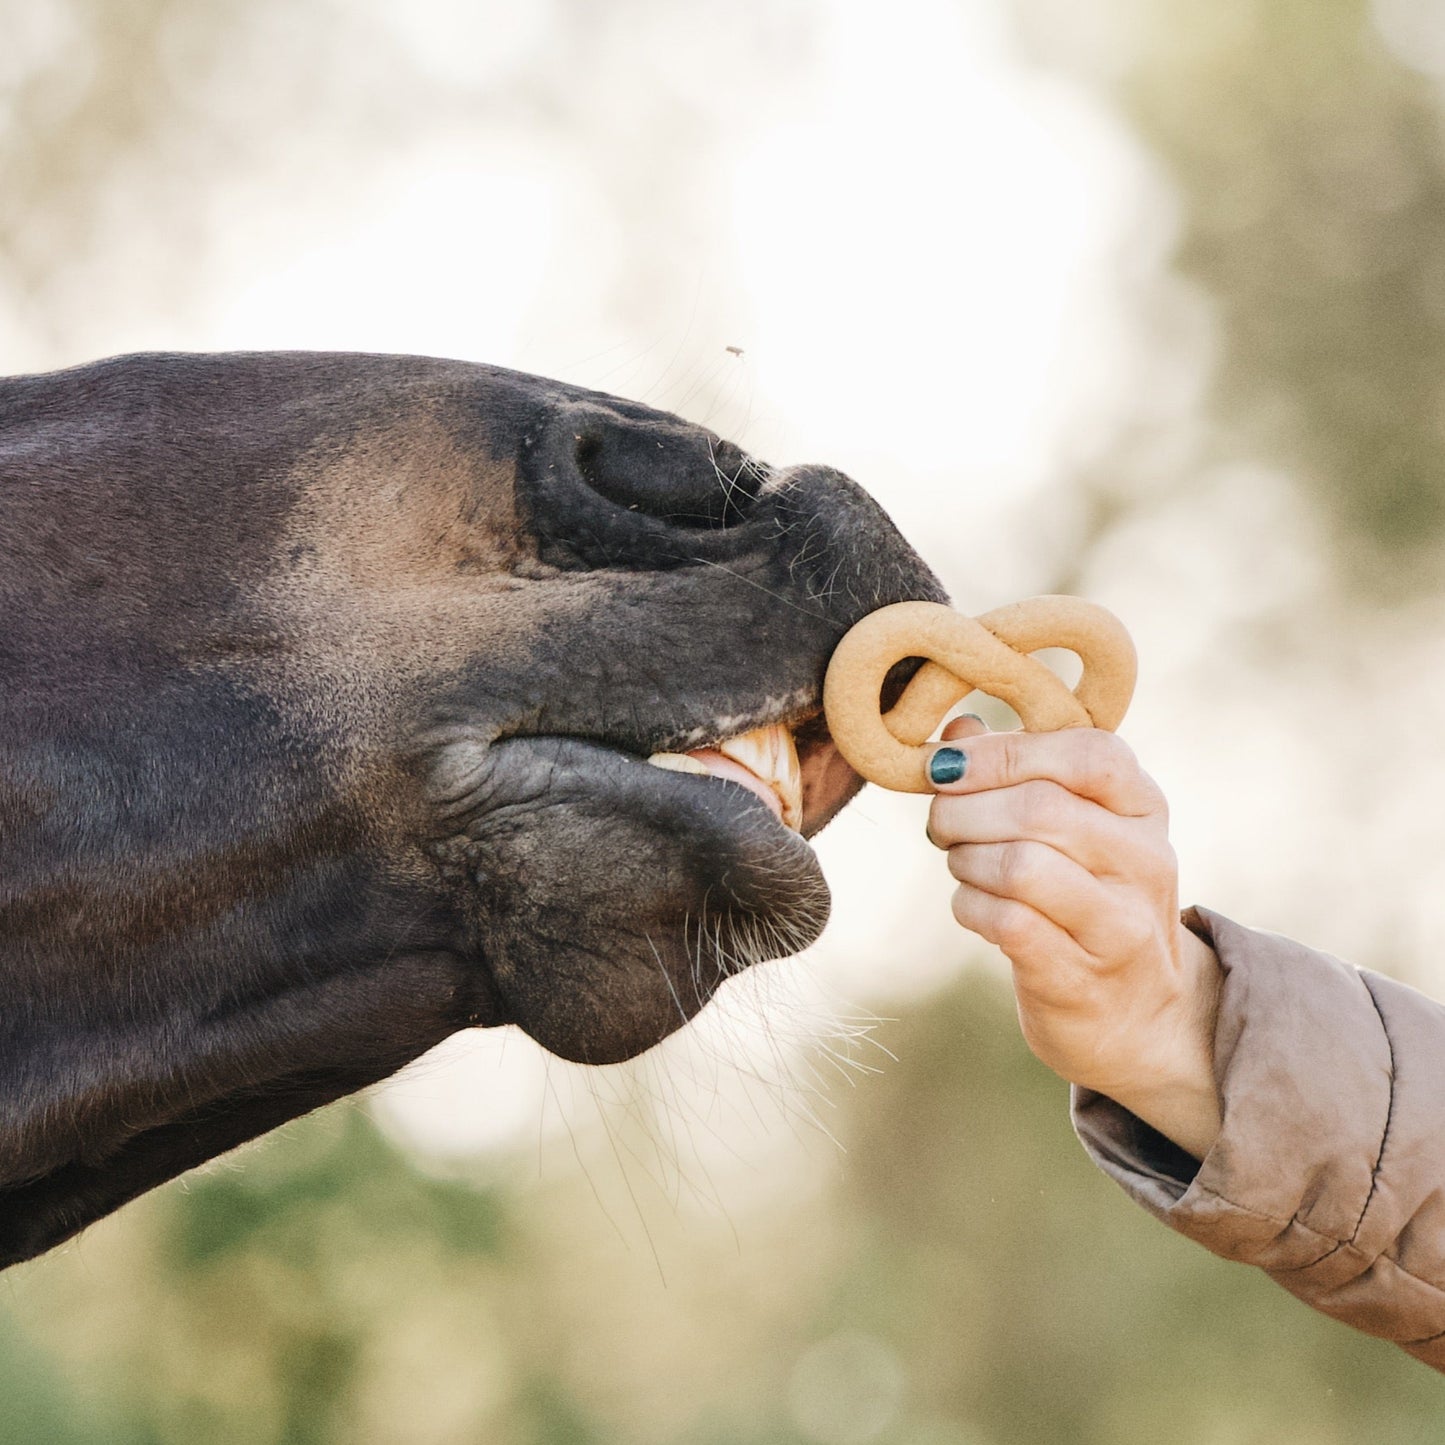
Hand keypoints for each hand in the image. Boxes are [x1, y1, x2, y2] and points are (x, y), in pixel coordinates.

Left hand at [925, 716, 1222, 1160]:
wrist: (1136, 1015)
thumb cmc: (1084, 898)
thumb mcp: (1071, 826)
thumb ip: (1018, 770)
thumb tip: (956, 730)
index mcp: (1143, 807)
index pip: (1088, 754)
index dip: (1003, 752)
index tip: (947, 765)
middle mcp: (1144, 861)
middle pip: (1038, 808)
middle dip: (964, 810)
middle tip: (940, 823)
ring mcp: (1119, 924)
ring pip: (1019, 864)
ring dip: (965, 859)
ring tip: (962, 864)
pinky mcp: (1080, 977)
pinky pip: (1006, 922)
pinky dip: (969, 906)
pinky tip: (972, 905)